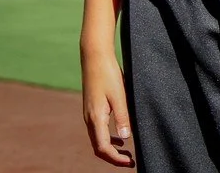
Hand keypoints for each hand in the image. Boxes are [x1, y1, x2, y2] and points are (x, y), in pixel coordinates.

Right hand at [81, 46, 132, 166]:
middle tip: (130, 162)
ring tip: (127, 153)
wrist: (94, 57)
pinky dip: (108, 139)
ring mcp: (89, 115)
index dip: (116, 159)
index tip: (130, 163)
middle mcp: (89, 119)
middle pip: (99, 148)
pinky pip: (99, 131)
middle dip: (113, 158)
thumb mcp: (119, 95)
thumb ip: (123, 116)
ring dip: (111, 149)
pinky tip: (120, 137)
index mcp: (95, 118)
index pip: (103, 148)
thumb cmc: (108, 74)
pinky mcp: (92, 109)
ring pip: (98, 140)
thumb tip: (126, 138)